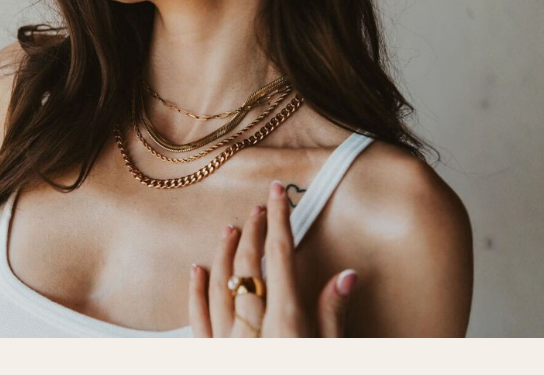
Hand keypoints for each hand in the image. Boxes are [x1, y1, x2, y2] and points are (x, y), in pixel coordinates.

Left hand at [188, 180, 359, 336]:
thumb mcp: (330, 349)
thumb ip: (333, 314)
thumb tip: (347, 275)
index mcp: (286, 319)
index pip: (280, 255)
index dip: (280, 219)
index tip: (277, 193)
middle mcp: (251, 325)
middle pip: (247, 264)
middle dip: (253, 231)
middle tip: (258, 208)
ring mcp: (226, 339)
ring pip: (220, 284)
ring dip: (224, 253)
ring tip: (231, 230)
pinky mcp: (210, 352)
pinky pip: (198, 316)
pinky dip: (196, 289)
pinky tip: (197, 270)